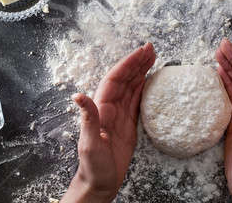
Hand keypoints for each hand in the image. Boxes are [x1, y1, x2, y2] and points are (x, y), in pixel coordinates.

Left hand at [61, 43, 155, 202]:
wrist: (100, 183)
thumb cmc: (93, 166)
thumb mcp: (90, 143)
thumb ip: (88, 118)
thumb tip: (78, 96)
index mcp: (101, 108)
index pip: (116, 79)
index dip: (128, 64)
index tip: (141, 52)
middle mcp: (110, 107)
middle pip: (125, 78)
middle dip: (137, 62)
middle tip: (151, 48)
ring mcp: (119, 114)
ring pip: (131, 86)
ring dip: (141, 71)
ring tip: (153, 57)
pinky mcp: (128, 123)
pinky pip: (136, 100)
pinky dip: (143, 87)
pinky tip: (150, 80)